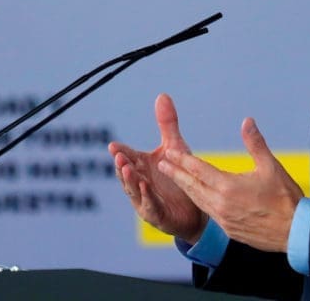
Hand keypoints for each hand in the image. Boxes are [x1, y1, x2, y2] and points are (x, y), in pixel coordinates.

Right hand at [108, 93, 207, 243]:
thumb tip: (162, 95)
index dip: (120, 152)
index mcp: (142, 166)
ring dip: (130, 181)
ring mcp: (145, 200)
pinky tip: (146, 187)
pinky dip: (147, 197)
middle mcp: (140, 182)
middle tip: (119, 157)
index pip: (128, 157)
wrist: (196, 207)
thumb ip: (167, 124)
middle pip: (127, 173)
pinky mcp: (157, 215)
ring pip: (134, 190)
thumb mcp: (175, 147)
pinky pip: (150, 206)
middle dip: (122, 166)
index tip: (113, 146)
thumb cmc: (180, 175)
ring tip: (127, 170)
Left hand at [157, 117, 303, 252]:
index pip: (199, 170)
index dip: (183, 159)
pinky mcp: (229, 230)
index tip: (169, 151)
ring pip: (198, 201)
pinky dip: (199, 202)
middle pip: (192, 186)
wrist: (296, 233)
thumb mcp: (271, 167)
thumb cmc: (286, 199)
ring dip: (185, 188)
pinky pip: (208, 213)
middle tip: (162, 163)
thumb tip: (247, 121)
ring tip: (175, 178)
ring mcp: (224, 219)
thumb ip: (255, 143)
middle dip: (176, 173)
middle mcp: (221, 204)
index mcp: (228, 187)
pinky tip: (198, 197)